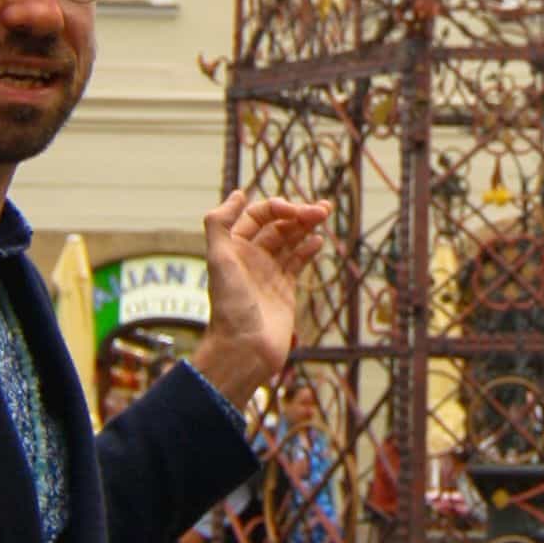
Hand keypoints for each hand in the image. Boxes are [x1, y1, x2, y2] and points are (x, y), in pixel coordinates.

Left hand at [193, 189, 329, 409]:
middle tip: (322, 209)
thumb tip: (237, 193)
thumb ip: (220, 224)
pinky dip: (308, 248)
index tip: (294, 211)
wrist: (244, 349)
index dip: (276, 207)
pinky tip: (319, 240)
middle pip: (277, 225)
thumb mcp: (218, 260)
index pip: (257, 215)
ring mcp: (269, 272)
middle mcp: (251, 257)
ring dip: (306, 226)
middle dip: (298, 213)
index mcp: (234, 247)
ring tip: (325, 214)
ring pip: (290, 240)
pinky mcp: (285, 289)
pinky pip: (298, 261)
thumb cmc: (229, 306)